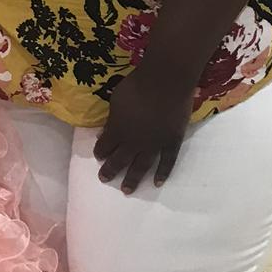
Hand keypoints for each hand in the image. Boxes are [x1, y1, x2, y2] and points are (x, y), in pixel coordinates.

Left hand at [93, 65, 193, 194]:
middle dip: (110, 170)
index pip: (104, 146)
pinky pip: (167, 162)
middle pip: (119, 160)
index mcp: (117, 130)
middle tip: (104, 179)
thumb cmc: (137, 85)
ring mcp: (154, 144)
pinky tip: (158, 182)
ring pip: (141, 166)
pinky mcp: (172, 142)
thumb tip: (107, 129)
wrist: (166, 81)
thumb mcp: (116, 99)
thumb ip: (112, 117)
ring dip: (133, 179)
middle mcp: (134, 142)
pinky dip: (163, 173)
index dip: (100, 151)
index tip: (99, 156)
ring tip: (126, 190)